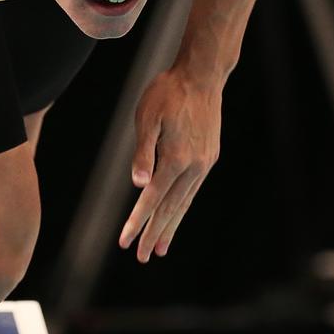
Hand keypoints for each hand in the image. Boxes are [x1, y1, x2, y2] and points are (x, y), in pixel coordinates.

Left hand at [119, 68, 221, 261]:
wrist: (202, 75)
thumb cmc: (168, 92)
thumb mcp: (147, 118)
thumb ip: (142, 153)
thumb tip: (139, 186)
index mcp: (174, 158)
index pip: (152, 199)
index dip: (137, 222)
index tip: (125, 242)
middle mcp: (193, 166)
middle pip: (169, 208)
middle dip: (154, 234)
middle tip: (142, 258)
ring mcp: (203, 163)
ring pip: (184, 203)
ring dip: (170, 227)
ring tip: (161, 249)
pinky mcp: (209, 158)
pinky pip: (192, 191)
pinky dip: (182, 208)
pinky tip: (176, 216)